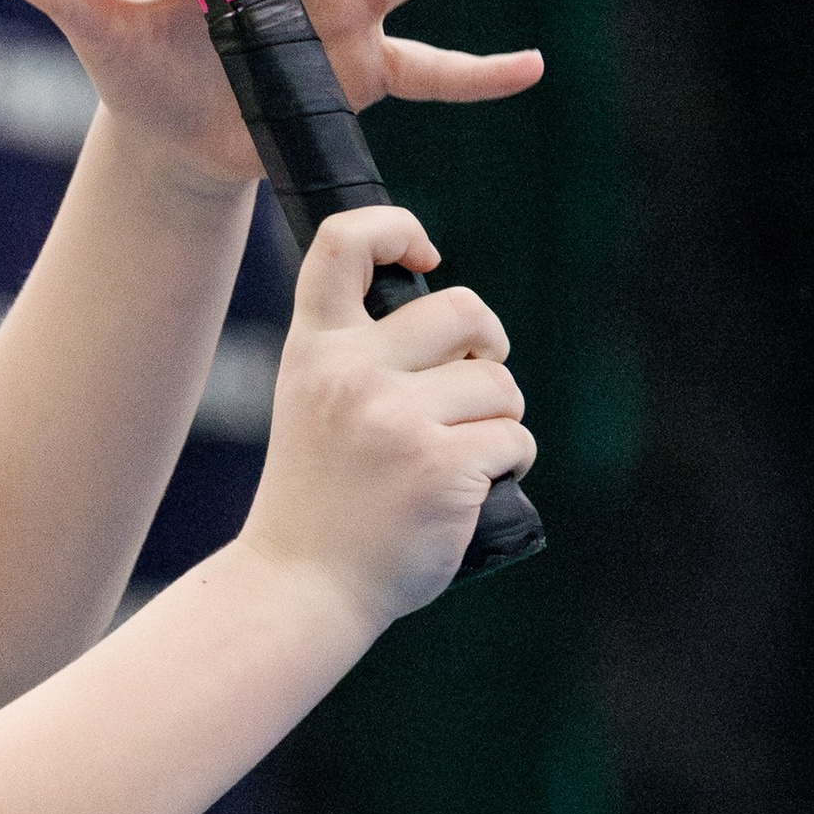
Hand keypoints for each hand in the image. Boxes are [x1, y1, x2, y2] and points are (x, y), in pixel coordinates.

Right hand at [238, 205, 534, 629]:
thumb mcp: (314, 405)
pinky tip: (470, 491)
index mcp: (315, 350)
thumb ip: (361, 357)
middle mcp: (353, 374)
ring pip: (499, 385)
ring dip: (499, 420)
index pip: (344, 243)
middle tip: (475, 385)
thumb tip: (460, 322)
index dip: (396, 226)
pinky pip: (514, 440)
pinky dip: (508, 465)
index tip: (424, 255)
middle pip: (463, 310)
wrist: (300, 586)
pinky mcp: (442, 467)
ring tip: (461, 457)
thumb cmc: (319, 499)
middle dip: (487, 348)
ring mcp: (397, 420)